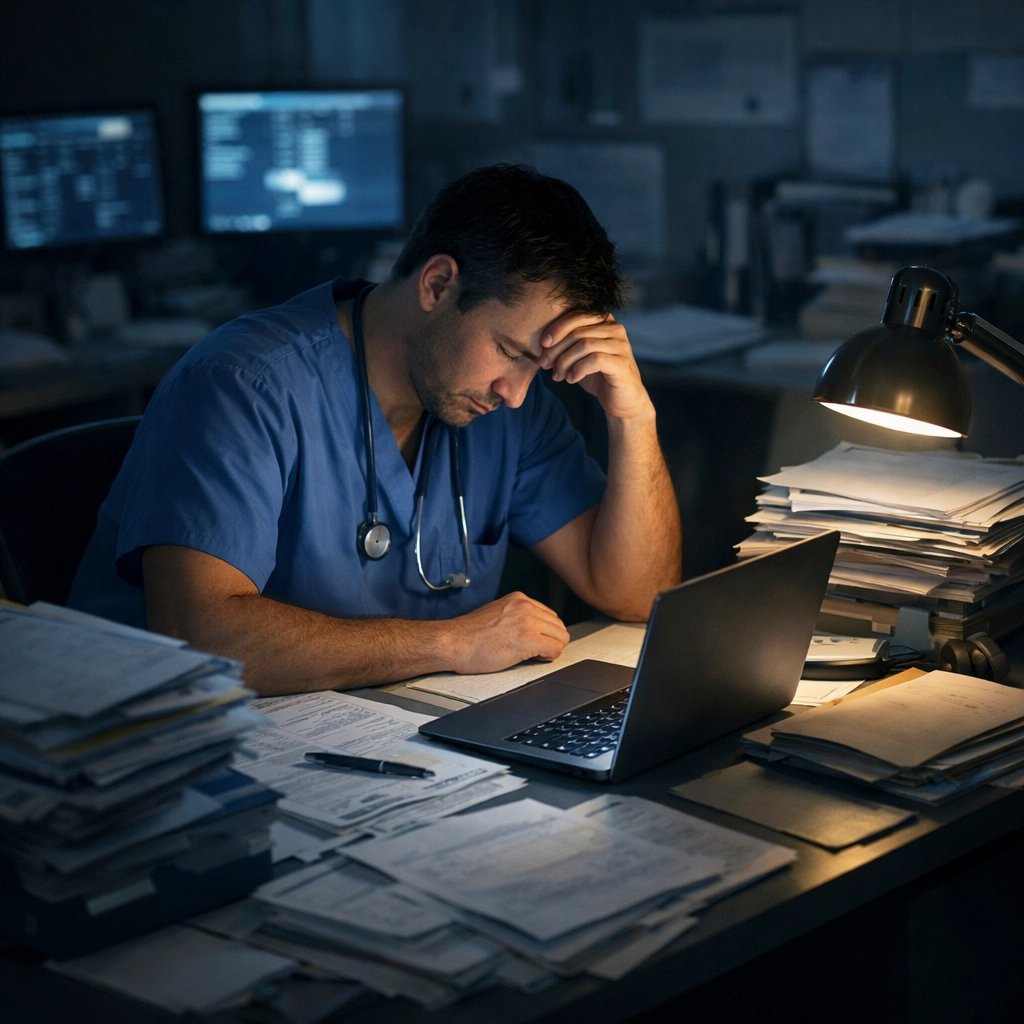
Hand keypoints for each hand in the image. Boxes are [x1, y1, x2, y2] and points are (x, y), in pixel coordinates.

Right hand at [444, 592, 569, 673]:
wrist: (454, 642)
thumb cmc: (469, 635)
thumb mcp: (497, 613)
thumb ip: (517, 616)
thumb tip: (533, 627)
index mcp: (518, 599)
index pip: (549, 614)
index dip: (545, 632)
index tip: (535, 641)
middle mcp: (526, 606)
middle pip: (558, 625)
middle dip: (551, 640)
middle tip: (536, 651)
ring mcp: (528, 622)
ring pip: (561, 637)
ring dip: (551, 649)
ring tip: (534, 655)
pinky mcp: (528, 639)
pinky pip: (555, 649)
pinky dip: (549, 657)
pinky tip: (534, 659)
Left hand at [538, 311, 653, 421]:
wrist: (621, 401)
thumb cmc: (597, 376)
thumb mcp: (578, 356)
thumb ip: (565, 344)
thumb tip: (541, 343)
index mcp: (605, 321)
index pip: (576, 315)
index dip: (556, 328)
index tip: (542, 344)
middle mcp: (615, 329)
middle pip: (578, 331)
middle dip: (556, 348)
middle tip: (544, 364)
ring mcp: (621, 345)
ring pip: (584, 345)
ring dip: (565, 361)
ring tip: (558, 375)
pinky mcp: (622, 363)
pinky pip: (594, 360)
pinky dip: (577, 370)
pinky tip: (571, 379)